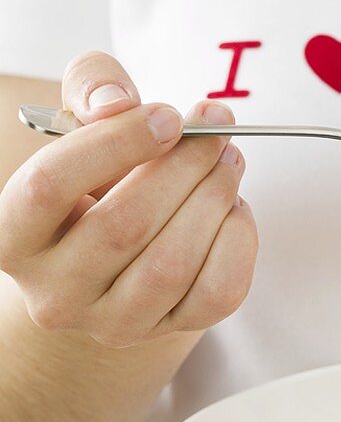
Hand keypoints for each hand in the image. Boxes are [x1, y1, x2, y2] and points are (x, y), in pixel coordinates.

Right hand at [0, 51, 257, 346]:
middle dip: (185, 168)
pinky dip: (237, 242)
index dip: (117, 144)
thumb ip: (93, 90)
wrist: (119, 251)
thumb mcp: (83, 124)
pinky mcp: (167, 332)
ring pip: (172, 264)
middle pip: (123, 225)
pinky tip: (233, 209)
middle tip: (219, 131)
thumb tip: (117, 103)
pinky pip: (217, 292)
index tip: (169, 116)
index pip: (50, 186)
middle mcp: (53, 291)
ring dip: (215, 200)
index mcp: (11, 235)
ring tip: (229, 161)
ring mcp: (111, 322)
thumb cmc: (98, 177)